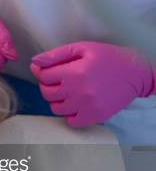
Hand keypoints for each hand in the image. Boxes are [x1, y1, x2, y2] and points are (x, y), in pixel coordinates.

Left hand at [30, 41, 154, 126]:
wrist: (135, 74)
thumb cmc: (108, 57)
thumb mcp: (83, 48)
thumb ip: (56, 55)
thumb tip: (35, 62)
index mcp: (74, 72)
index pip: (43, 76)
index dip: (42, 72)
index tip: (47, 69)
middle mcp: (78, 92)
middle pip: (47, 93)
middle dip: (47, 85)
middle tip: (58, 80)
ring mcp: (86, 107)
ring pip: (56, 108)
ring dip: (57, 100)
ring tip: (68, 91)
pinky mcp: (94, 117)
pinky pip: (70, 121)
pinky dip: (69, 114)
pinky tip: (75, 104)